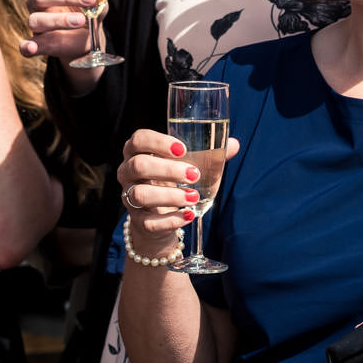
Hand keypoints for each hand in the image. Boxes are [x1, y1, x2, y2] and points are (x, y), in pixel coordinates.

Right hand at [18, 0, 124, 60]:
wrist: (87, 36)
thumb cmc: (86, 8)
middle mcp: (36, 0)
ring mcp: (36, 21)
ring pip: (36, 19)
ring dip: (58, 20)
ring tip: (81, 20)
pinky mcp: (37, 42)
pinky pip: (26, 45)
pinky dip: (28, 46)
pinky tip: (32, 48)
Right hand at [116, 128, 206, 252]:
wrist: (161, 218)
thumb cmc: (174, 180)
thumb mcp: (188, 164)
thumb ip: (209, 154)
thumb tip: (234, 144)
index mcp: (138, 152)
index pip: (138, 139)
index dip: (157, 142)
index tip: (182, 149)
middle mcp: (127, 172)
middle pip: (138, 165)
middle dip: (167, 169)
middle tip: (194, 174)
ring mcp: (129, 198)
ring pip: (139, 194)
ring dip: (169, 195)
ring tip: (193, 196)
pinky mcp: (138, 221)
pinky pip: (149, 222)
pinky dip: (171, 219)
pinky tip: (189, 214)